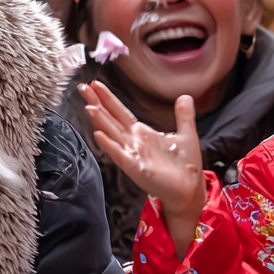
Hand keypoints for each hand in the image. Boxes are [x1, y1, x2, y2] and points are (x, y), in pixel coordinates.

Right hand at [80, 81, 205, 257]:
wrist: (189, 189)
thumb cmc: (185, 165)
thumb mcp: (186, 133)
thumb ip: (183, 115)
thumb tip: (185, 96)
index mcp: (143, 134)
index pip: (121, 112)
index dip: (109, 98)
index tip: (96, 84)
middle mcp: (133, 143)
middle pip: (111, 119)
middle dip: (97, 103)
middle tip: (83, 87)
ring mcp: (132, 155)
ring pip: (112, 134)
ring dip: (100, 121)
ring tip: (89, 106)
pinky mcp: (136, 168)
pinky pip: (120, 155)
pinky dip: (109, 145)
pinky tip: (99, 135)